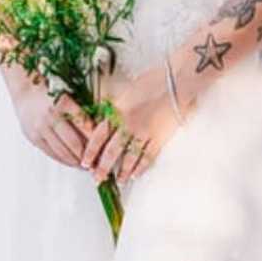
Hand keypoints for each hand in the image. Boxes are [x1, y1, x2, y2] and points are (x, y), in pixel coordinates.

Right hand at [7, 78, 96, 170]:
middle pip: (74, 142)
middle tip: (97, 164)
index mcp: (63, 102)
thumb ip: (82, 113)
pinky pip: (51, 153)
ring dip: (76, 161)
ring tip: (86, 167)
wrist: (26, 94)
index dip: (96, 140)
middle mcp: (51, 116)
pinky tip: (71, 163)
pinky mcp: (33, 137)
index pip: (85, 125)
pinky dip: (63, 160)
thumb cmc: (52, 94)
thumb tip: (100, 131)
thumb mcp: (70, 97)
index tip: (104, 149)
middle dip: (87, 155)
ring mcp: (40, 128)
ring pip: (62, 150)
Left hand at [98, 66, 181, 184]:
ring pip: (128, 157)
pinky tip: (136, 174)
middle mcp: (127, 124)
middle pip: (111, 151)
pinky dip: (141, 167)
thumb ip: (116, 106)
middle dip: (102, 168)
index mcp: (117, 111)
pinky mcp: (159, 137)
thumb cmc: (153, 80)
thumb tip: (106, 117)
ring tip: (118, 181)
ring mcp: (144, 132)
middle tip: (97, 178)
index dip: (90, 151)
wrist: (177, 80)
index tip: (84, 162)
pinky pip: (147, 156)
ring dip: (122, 171)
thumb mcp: (127, 90)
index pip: (98, 136)